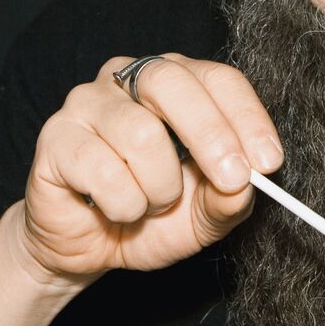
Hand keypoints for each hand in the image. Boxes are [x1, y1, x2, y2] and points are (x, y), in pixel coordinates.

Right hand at [16, 54, 283, 282]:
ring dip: (159, 187)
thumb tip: (247, 182)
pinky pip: (101, 168)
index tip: (269, 162)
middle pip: (174, 82)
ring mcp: (87, 102)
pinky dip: (122, 204)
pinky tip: (116, 209)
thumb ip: (228, 197)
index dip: (248, 118)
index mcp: (175, 83)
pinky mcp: (56, 136)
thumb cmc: (149, 216)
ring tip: (151, 205)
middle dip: (212, 135)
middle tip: (232, 179)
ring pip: (140, 133)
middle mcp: (129, 78)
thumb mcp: (202, 215)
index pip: (218, 79)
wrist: (87, 247)